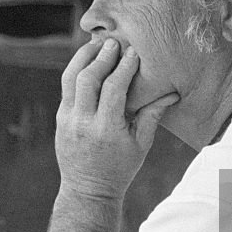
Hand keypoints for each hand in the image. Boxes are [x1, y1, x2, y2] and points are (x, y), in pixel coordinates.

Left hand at [55, 38, 179, 203]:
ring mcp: (67, 120)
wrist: (88, 190)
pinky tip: (89, 60)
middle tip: (114, 42)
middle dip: (101, 56)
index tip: (133, 52)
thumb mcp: (141, 145)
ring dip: (83, 57)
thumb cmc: (120, 168)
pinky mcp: (60, 118)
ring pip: (69, 78)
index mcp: (106, 130)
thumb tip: (172, 91)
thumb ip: (152, 115)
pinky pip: (66, 88)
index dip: (124, 67)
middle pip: (88, 78)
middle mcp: (83, 123)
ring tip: (97, 44)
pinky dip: (77, 70)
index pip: (113, 89)